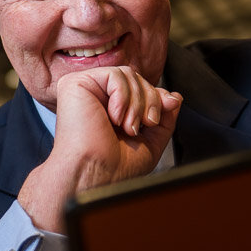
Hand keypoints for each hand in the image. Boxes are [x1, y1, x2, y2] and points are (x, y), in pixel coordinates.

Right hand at [18, 66, 181, 232]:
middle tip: (145, 124)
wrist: (96, 174)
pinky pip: (115, 75)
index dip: (157, 96)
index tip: (166, 109)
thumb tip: (175, 97)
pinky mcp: (75, 84)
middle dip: (150, 101)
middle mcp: (96, 96)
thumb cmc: (115, 167)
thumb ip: (164, 118)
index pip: (139, 87)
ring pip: (128, 75)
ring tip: (129, 127)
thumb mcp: (151, 141)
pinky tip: (115, 118)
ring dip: (138, 103)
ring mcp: (85, 89)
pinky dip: (123, 97)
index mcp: (110, 109)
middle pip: (137, 78)